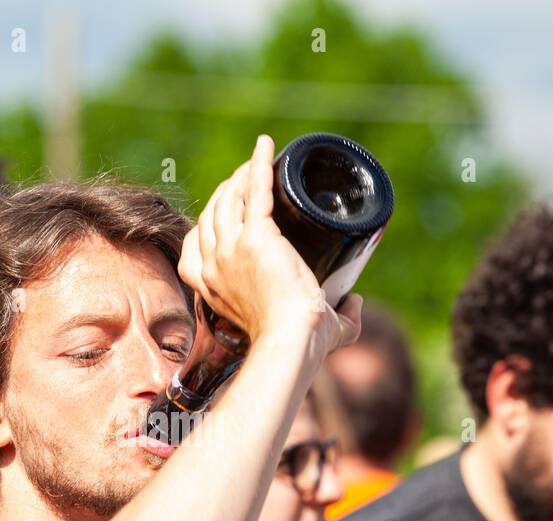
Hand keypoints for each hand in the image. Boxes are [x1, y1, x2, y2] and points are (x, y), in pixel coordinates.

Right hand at [177, 134, 360, 357]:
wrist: (292, 338)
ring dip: (241, 176)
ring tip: (256, 161)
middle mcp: (213, 266)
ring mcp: (229, 249)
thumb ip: (339, 321)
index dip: (210, 223)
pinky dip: (260, 165)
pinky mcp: (255, 236)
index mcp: (211, 287)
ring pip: (229, 199)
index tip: (229, 211)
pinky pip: (256, 190)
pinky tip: (266, 146)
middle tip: (248, 179)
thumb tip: (355, 305)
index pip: (196, 245)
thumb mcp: (307, 330)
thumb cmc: (298, 343)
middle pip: (213, 214)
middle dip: (228, 192)